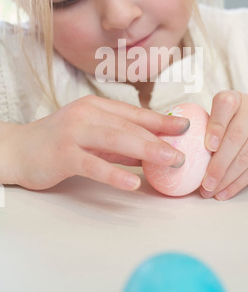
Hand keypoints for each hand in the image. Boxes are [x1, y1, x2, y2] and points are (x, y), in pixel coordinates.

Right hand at [6, 96, 188, 191]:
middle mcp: (86, 114)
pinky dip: (114, 174)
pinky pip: (93, 165)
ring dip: (146, 150)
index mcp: (96, 107)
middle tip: (183, 151)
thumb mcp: (92, 136)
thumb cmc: (60, 143)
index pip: (134, 113)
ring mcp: (74, 133)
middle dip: (159, 138)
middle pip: (129, 126)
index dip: (161, 120)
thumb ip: (119, 142)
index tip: (185, 126)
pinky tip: (132, 183)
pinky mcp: (63, 154)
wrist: (19, 150)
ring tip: (169, 161)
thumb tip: (152, 150)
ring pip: (115, 139)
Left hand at [200, 91, 247, 200]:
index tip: (208, 146)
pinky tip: (225, 192)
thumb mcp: (225, 119)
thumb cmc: (237, 125)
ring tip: (210, 191)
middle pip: (235, 136)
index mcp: (235, 98)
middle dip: (218, 164)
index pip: (225, 105)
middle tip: (204, 183)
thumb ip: (206, 129)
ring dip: (226, 178)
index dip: (216, 125)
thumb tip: (180, 155)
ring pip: (245, 156)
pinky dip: (237, 183)